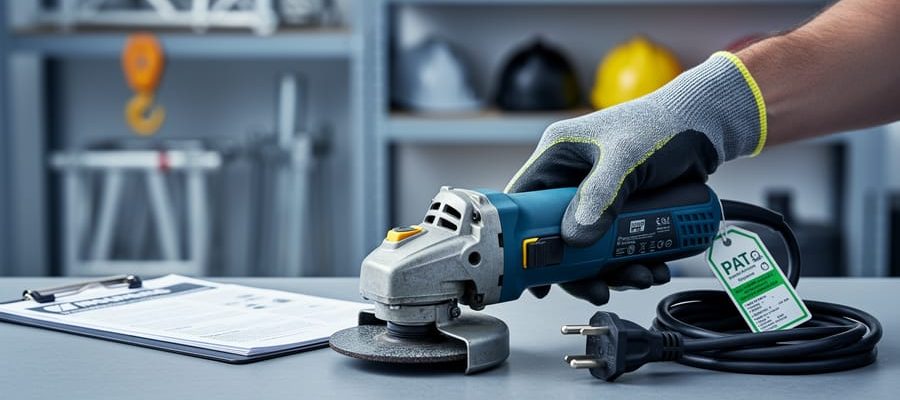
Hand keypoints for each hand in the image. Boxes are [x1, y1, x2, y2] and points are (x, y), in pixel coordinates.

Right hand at [506, 52, 766, 304]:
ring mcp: (597, 196)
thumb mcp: (627, 157)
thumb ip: (601, 194)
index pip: (525, 202)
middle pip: (558, 234)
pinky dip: (631, 260)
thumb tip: (577, 236)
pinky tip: (652, 266)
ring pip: (590, 246)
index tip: (536, 274)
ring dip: (612, 269)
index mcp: (558, 155)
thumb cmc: (665, 125)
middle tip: (598, 287)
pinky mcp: (620, 209)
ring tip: (640, 275)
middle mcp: (572, 177)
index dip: (524, 239)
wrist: (707, 127)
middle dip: (580, 266)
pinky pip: (615, 244)